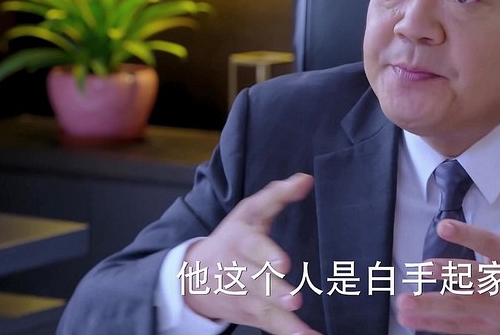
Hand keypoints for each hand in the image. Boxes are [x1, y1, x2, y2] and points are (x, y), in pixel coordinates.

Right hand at [183, 173, 321, 334]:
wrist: (193, 275)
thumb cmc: (232, 238)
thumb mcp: (249, 212)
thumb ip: (277, 195)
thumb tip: (306, 179)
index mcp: (240, 241)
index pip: (253, 246)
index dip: (267, 254)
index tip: (284, 264)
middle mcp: (239, 271)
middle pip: (256, 282)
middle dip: (273, 290)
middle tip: (293, 299)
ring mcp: (244, 296)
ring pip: (263, 309)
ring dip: (284, 320)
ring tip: (303, 329)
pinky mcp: (252, 314)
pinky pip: (271, 325)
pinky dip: (290, 333)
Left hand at [396, 161, 499, 333]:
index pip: (489, 243)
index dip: (466, 234)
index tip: (443, 226)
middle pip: (472, 278)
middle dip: (446, 273)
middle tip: (422, 268)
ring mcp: (498, 311)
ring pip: (461, 308)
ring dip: (431, 306)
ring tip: (405, 303)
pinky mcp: (492, 330)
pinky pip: (460, 328)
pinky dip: (436, 325)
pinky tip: (414, 321)